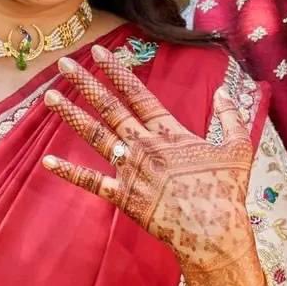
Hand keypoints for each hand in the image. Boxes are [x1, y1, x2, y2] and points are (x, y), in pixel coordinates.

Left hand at [42, 45, 265, 285]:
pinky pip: (92, 182)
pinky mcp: (124, 198)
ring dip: (72, 116)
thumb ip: (230, 117)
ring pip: (95, 137)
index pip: (138, 93)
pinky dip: (69, 173)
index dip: (117, 71)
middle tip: (63, 64)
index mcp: (169, 132)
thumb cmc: (227, 191)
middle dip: (85, 84)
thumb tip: (223, 92)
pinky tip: (47, 161)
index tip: (99, 52)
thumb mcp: (238, 148)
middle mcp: (144, 145)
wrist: (212, 233)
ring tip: (49, 97)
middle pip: (109, 108)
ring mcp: (131, 171)